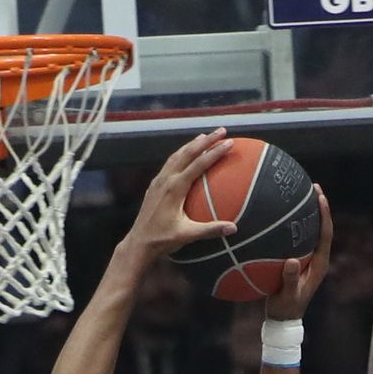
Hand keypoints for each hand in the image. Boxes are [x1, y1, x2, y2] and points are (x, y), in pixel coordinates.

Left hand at [122, 129, 239, 257]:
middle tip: (221, 131)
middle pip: (188, 153)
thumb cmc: (162, 240)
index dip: (215, 152)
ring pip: (177, 155)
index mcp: (175, 188)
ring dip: (192, 144)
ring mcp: (158, 181)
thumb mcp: (187, 235)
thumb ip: (210, 230)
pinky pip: (169, 164)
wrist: (138, 243)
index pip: (198, 164)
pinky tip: (186, 155)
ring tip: (205, 136)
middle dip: (206, 140)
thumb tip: (234, 228)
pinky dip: (180, 154)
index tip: (230, 143)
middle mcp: (166, 180)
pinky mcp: (154, 186)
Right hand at [264, 185, 332, 320]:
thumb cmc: (285, 309)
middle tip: (312, 186)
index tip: (321, 196)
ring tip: (299, 195)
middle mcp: (317, 258)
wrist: (283, 319)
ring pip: (310, 231)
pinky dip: (291, 226)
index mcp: (320, 264)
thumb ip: (290, 279)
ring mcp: (308, 259)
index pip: (326, 234)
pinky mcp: (298, 261)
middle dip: (319, 207)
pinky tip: (278, 217)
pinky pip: (297, 238)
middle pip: (321, 227)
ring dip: (307, 214)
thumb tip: (291, 260)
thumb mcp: (287, 296)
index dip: (325, 214)